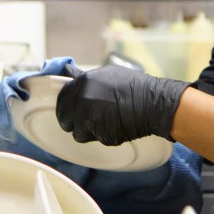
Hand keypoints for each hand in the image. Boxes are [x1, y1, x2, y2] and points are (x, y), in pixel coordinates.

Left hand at [56, 65, 187, 145]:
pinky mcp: (101, 136)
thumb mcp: (107, 73)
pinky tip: (114, 126)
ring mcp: (91, 121)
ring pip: (78, 133)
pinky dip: (102, 135)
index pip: (61, 100)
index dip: (65, 106)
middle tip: (85, 120)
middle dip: (73, 121)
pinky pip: (95, 139)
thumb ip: (85, 79)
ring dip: (87, 131)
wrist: (153, 103)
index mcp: (82, 84)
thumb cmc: (133, 86)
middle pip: (65, 120)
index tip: (71, 110)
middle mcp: (82, 102)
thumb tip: (68, 73)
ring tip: (103, 123)